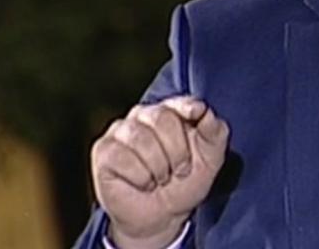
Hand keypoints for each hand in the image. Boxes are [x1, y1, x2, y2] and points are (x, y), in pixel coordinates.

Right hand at [91, 96, 229, 248]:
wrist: (162, 217)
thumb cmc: (185, 182)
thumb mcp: (211, 159)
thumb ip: (214, 132)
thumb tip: (205, 112)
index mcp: (171, 112)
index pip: (180, 101)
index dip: (188, 107)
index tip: (196, 114)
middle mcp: (144, 115)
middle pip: (162, 118)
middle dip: (177, 151)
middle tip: (180, 170)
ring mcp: (121, 131)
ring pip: (141, 137)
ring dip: (158, 167)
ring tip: (161, 178)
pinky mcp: (103, 151)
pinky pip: (122, 157)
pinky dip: (140, 177)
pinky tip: (143, 183)